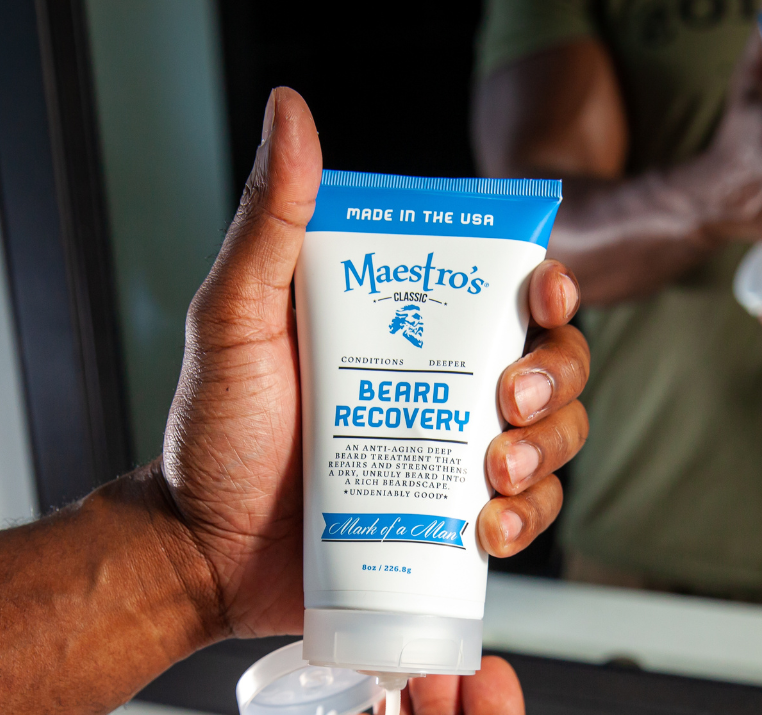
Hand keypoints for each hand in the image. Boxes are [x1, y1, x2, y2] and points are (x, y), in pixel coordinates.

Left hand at [161, 88, 589, 639]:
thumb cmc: (215, 437)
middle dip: (556, 378)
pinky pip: (522, 519)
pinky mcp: (448, 530)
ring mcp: (448, 463)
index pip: (503, 296)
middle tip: (511, 400)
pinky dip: (525, 523)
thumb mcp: (236, 321)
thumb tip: (290, 112)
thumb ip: (268, 224)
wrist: (205, 554)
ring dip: (548, 452)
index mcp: (403, 333)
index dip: (547, 288)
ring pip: (551, 442)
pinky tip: (489, 528)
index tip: (544, 292)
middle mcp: (439, 392)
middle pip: (551, 367)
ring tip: (495, 472)